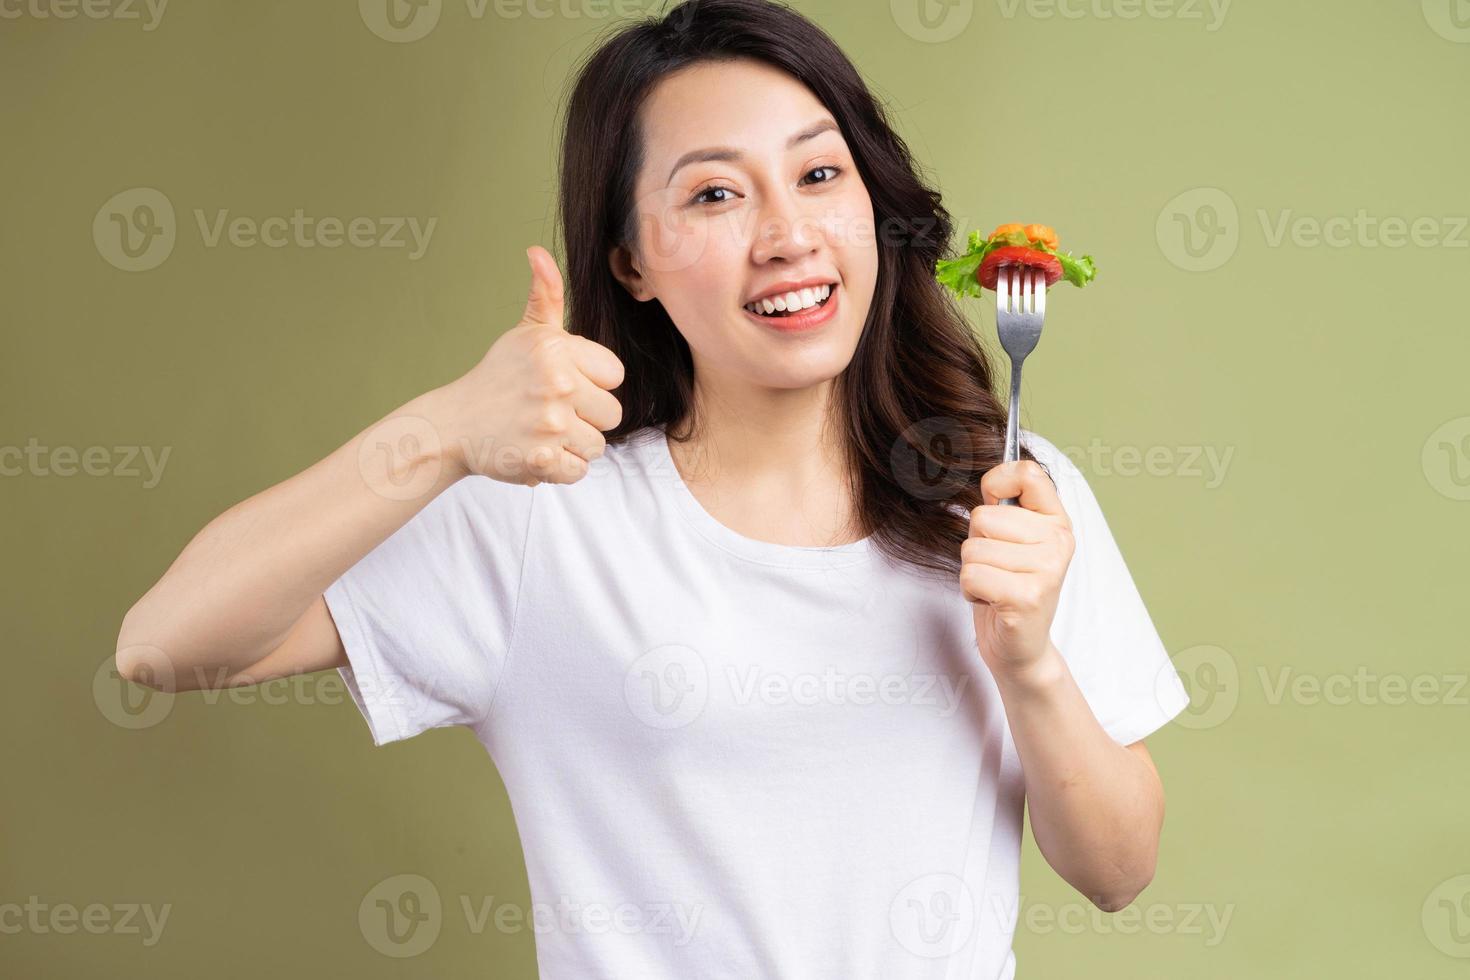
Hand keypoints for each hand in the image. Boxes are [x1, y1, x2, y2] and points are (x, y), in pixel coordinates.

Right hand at [434, 245, 624, 485]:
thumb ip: (545, 297)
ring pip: (598, 445)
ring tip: (544, 432)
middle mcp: (557, 384)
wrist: (454, 425)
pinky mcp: (542, 460)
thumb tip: (538, 253)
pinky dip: (561, 468)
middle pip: (613, 413)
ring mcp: (549, 425)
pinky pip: (579, 471)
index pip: (615, 374)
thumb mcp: (523, 334)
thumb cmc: (497, 378)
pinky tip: (538, 451)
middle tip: (551, 411)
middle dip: (587, 416)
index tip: (565, 384)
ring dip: (574, 444)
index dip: (594, 382)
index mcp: (557, 350)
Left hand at [960, 458, 1074, 679]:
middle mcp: (1058, 542)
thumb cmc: (1009, 589)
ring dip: (972, 571)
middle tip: (998, 568)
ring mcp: (1047, 569)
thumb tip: (991, 476)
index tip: (993, 499)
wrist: (1022, 648)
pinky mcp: (1027, 597)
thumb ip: (1003, 509)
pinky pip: (971, 575)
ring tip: (995, 586)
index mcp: (1057, 522)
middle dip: (977, 544)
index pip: (1028, 473)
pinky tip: (992, 601)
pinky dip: (970, 591)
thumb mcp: (1010, 541)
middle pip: (984, 516)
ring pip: (973, 548)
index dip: (998, 480)